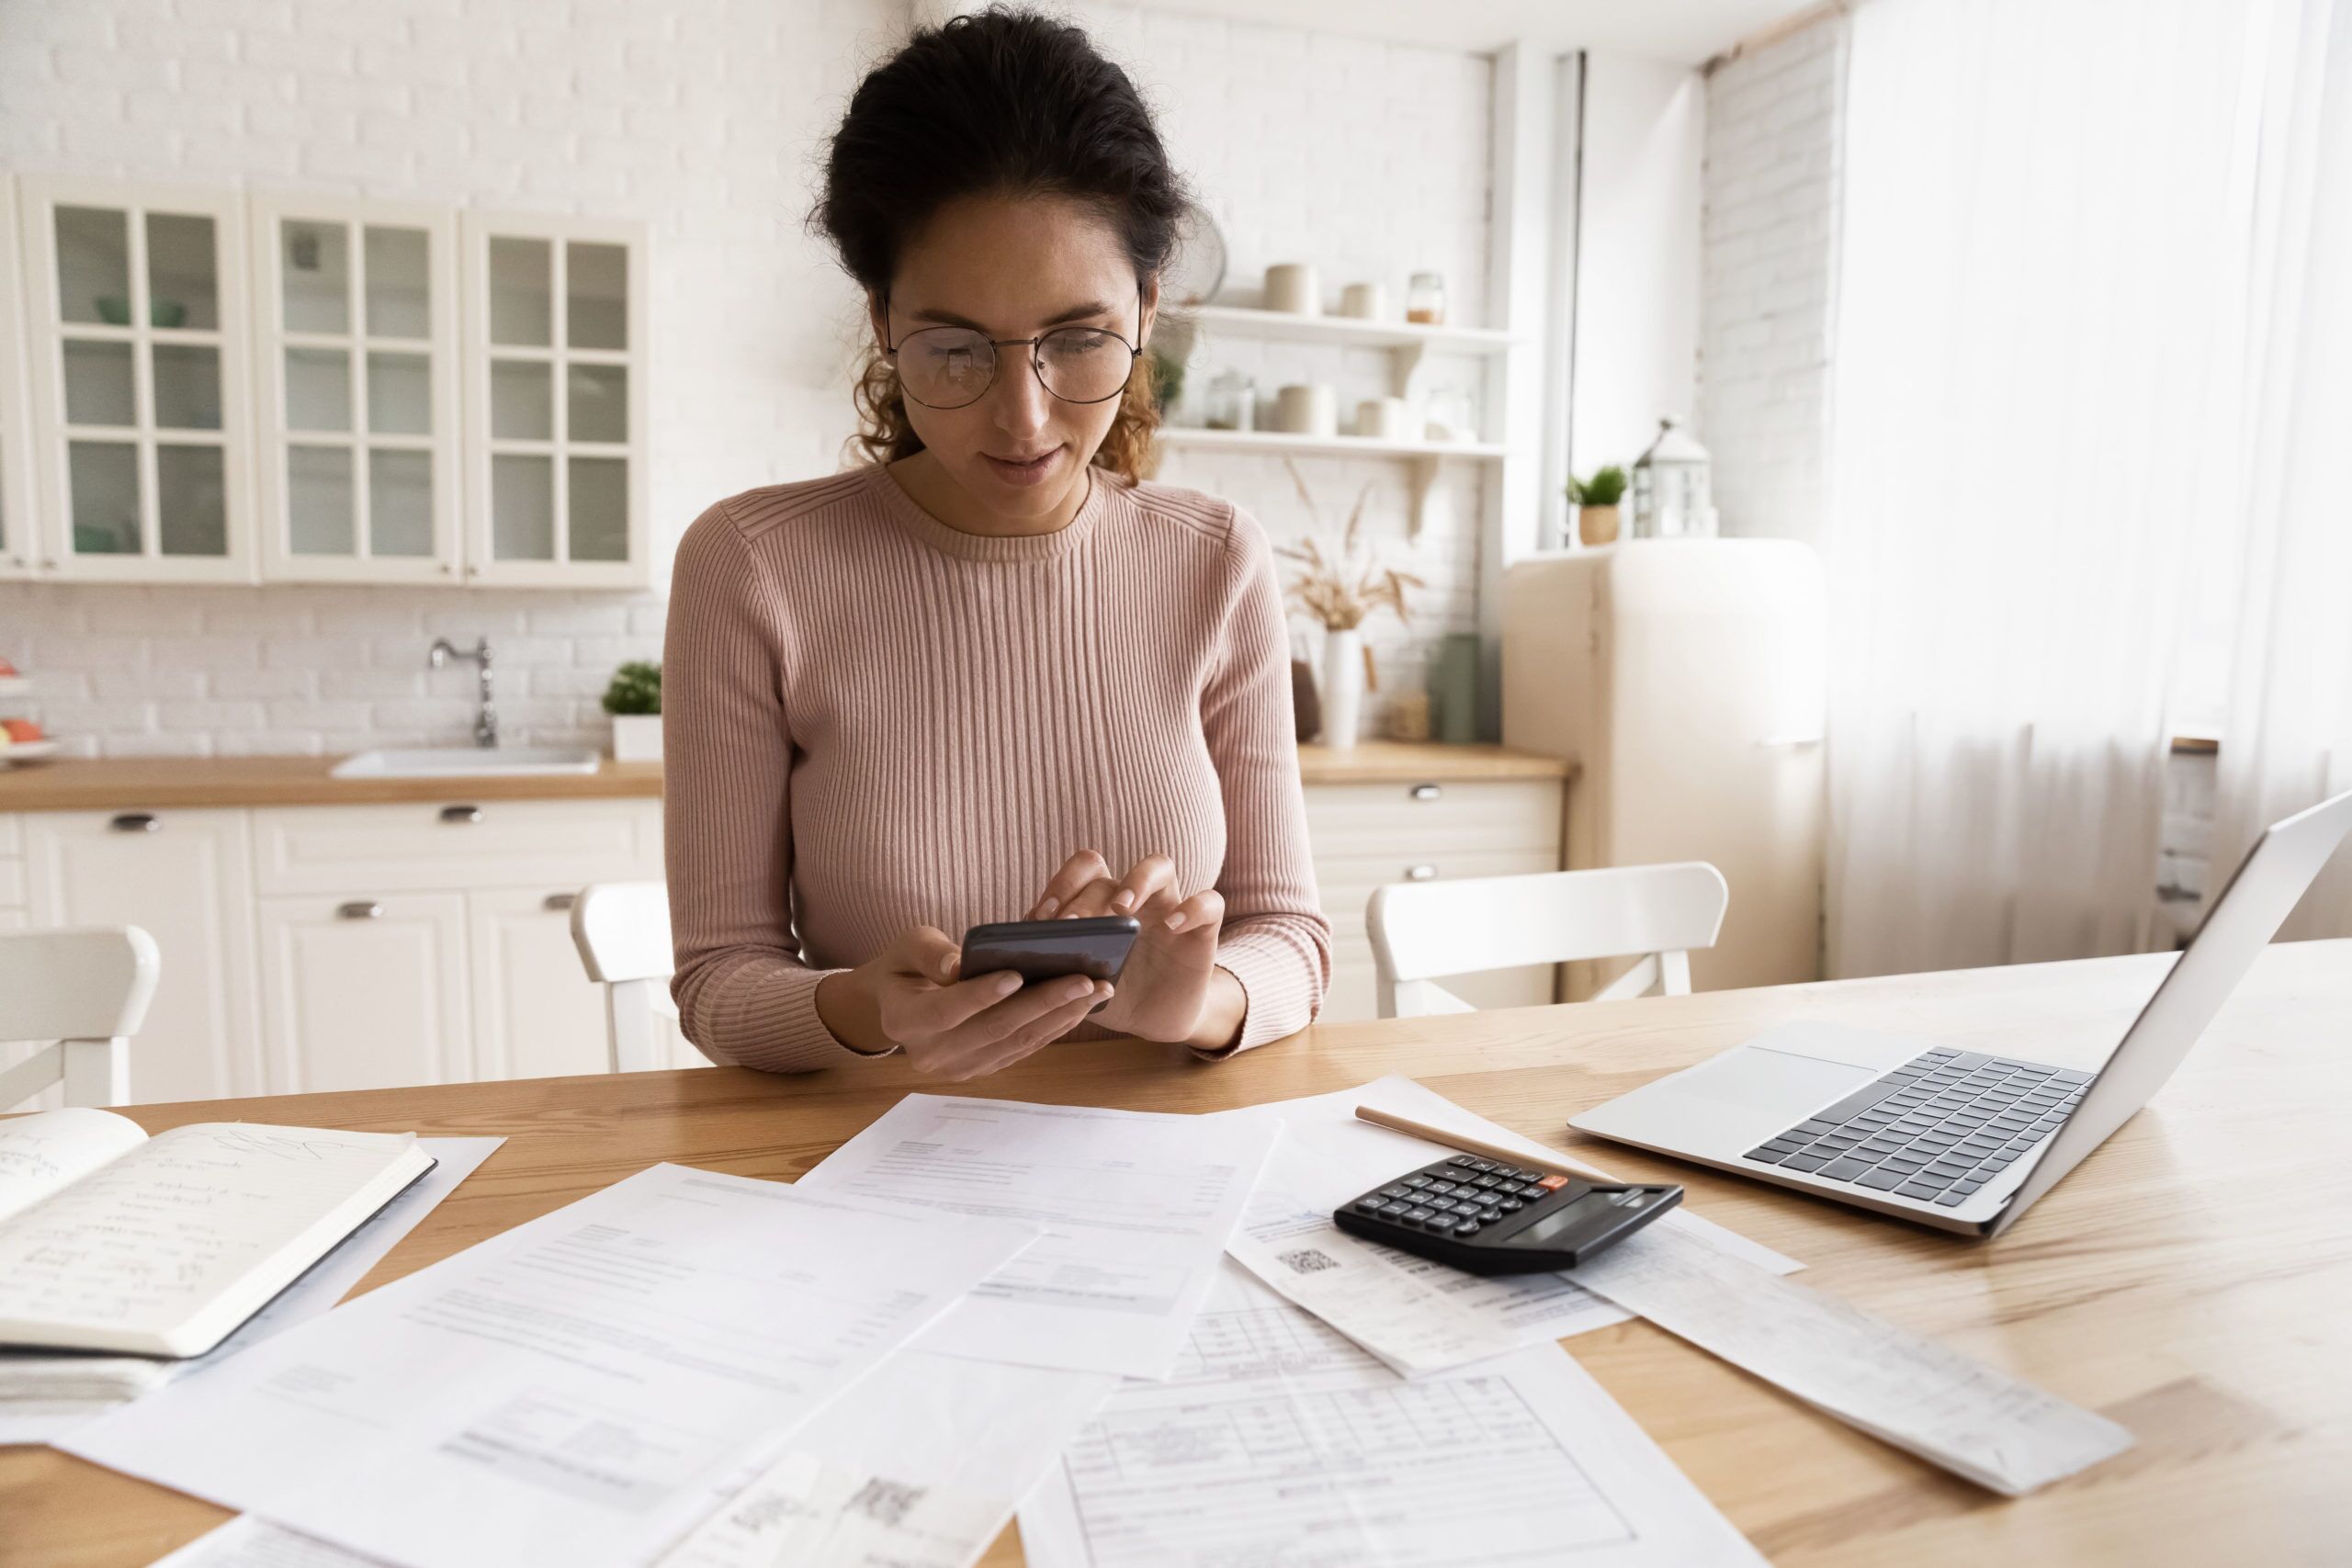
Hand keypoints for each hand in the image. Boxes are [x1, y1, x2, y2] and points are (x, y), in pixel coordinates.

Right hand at [815, 925, 1111, 1080]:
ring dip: (1060, 1016)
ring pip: (1016, 1042)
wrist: (900, 1004)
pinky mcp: (984, 1068)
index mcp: (905, 1022)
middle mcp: (932, 1054)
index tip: (1017, 974)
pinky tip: (1082, 1006)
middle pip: (993, 1029)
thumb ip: (929, 953)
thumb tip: (957, 965)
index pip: (945, 1011)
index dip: (981, 995)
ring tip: (1097, 990)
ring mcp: (960, 1067)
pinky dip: (1055, 1027)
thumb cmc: (906, 966)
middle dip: (1042, 1003)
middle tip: (1084, 980)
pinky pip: (1024, 1049)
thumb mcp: (906, 947)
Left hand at [1029, 851, 1242, 1047]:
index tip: (1043, 917)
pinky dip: (1193, 908)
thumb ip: (1056, 968)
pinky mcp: (1201, 928)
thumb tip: (1023, 957)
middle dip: (1085, 896)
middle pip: (1108, 872)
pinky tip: (1173, 927)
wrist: (1153, 1021)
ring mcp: (1168, 907)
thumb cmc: (1111, 995)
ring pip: (1159, 866)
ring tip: (1122, 908)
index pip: (1079, 872)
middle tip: (1072, 925)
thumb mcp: (1079, 985)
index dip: (1060, 886)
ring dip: (1137, 880)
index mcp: (1096, 904)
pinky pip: (1208, 903)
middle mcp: (1131, 898)